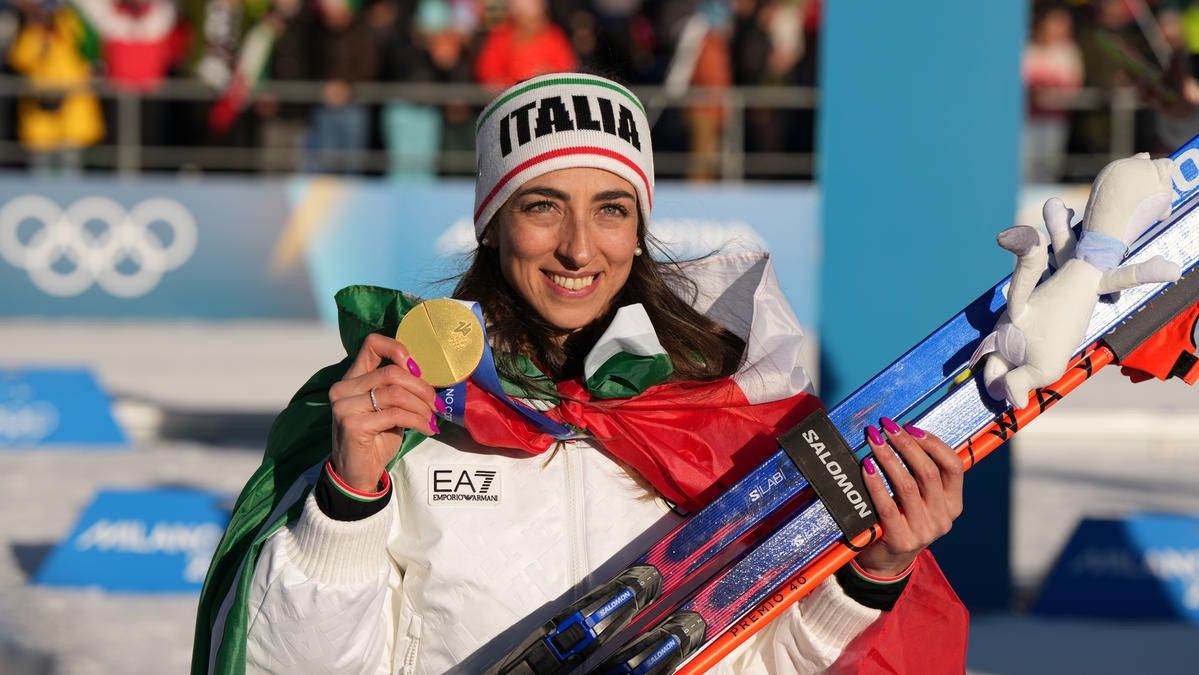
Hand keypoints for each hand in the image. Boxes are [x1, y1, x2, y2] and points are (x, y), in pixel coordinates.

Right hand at [329, 333, 441, 491]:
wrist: (358, 475)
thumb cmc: (377, 439)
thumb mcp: (390, 408)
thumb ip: (399, 389)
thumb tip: (428, 375)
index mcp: (353, 378)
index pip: (372, 344)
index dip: (398, 349)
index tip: (418, 369)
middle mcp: (344, 388)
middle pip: (392, 372)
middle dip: (421, 387)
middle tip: (436, 404)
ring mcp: (345, 406)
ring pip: (396, 393)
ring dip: (421, 406)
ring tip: (431, 418)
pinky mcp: (352, 424)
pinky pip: (395, 414)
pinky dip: (417, 420)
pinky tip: (427, 429)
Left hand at [855, 418, 963, 576]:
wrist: (888, 562)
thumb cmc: (903, 520)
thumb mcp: (922, 500)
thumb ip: (920, 474)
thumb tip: (902, 432)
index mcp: (953, 503)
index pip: (954, 466)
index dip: (933, 443)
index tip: (910, 427)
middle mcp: (943, 517)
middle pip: (928, 472)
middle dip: (906, 444)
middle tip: (886, 427)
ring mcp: (924, 531)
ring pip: (907, 486)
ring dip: (888, 458)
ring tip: (873, 441)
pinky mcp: (901, 540)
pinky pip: (887, 506)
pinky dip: (876, 484)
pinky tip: (866, 467)